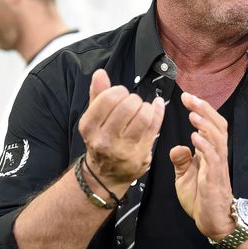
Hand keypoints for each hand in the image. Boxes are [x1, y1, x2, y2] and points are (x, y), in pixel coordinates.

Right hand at [78, 69, 164, 186]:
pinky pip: (155, 126)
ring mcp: (124, 149)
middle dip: (134, 99)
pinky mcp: (141, 154)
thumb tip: (100, 73)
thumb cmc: (101, 140)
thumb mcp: (93, 118)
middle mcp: (104, 140)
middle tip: (132, 103)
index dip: (119, 91)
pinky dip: (158, 111)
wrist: (105, 175)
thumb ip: (97, 94)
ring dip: (146, 107)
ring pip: (143, 116)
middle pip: (128, 106)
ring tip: (142, 109)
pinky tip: (156, 106)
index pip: (109, 98)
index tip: (121, 94)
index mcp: (89, 127)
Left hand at [170, 92, 234, 240]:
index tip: (186, 96)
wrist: (213, 221)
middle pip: (217, 125)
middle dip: (204, 109)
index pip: (209, 124)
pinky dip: (205, 146)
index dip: (200, 109)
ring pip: (217, 138)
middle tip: (190, 97)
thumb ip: (181, 160)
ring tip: (193, 113)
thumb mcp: (184, 176)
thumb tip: (177, 146)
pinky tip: (195, 137)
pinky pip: (213, 159)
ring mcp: (217, 166)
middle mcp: (216, 155)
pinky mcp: (215, 179)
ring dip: (205, 124)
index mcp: (210, 152)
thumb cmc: (200, 198)